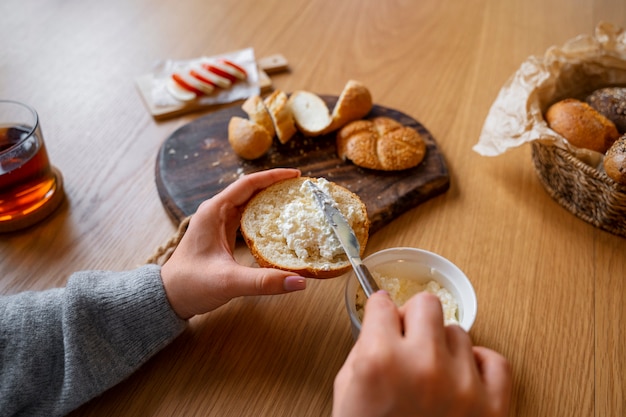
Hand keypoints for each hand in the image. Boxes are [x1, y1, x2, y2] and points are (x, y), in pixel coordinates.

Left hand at [161, 168, 305, 318]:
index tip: (297, 175)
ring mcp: (218, 223)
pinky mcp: (222, 235)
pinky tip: (279, 223)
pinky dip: (264, 216)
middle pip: (251, 189)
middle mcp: (216, 212)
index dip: (274, 177)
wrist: (168, 298)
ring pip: (249, 203)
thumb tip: (300, 281)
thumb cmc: (190, 285)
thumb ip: (264, 281)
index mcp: (214, 212)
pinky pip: (247, 218)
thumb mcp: (229, 282)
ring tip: (295, 201)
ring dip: (271, 200)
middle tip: (301, 189)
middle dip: (277, 186)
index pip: (248, 184)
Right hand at [333, 291, 511, 416]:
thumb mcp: (347, 395)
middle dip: (415, 320)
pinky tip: (462, 381)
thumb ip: (363, 353)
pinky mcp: (494, 407)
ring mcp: (462, 386)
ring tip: (434, 378)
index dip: (382, 312)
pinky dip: (480, 368)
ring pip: (459, 333)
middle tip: (410, 342)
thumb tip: (382, 325)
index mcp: (379, 362)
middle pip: (427, 305)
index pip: (383, 303)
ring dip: (444, 350)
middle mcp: (423, 366)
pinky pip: (495, 361)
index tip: (386, 318)